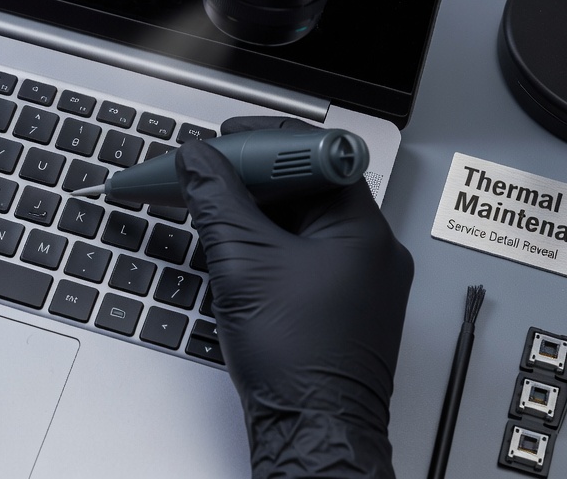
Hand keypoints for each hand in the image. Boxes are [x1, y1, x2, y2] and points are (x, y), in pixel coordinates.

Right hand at [175, 116, 412, 478]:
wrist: (312, 427)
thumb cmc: (300, 359)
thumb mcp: (243, 262)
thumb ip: (216, 200)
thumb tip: (197, 161)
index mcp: (361, 229)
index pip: (317, 154)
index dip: (266, 140)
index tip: (226, 140)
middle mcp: (368, 250)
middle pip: (307, 185)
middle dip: (252, 175)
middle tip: (208, 172)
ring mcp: (356, 279)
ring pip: (301, 221)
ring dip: (255, 209)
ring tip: (212, 207)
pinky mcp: (338, 304)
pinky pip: (301, 253)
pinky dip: (265, 242)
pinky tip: (232, 245)